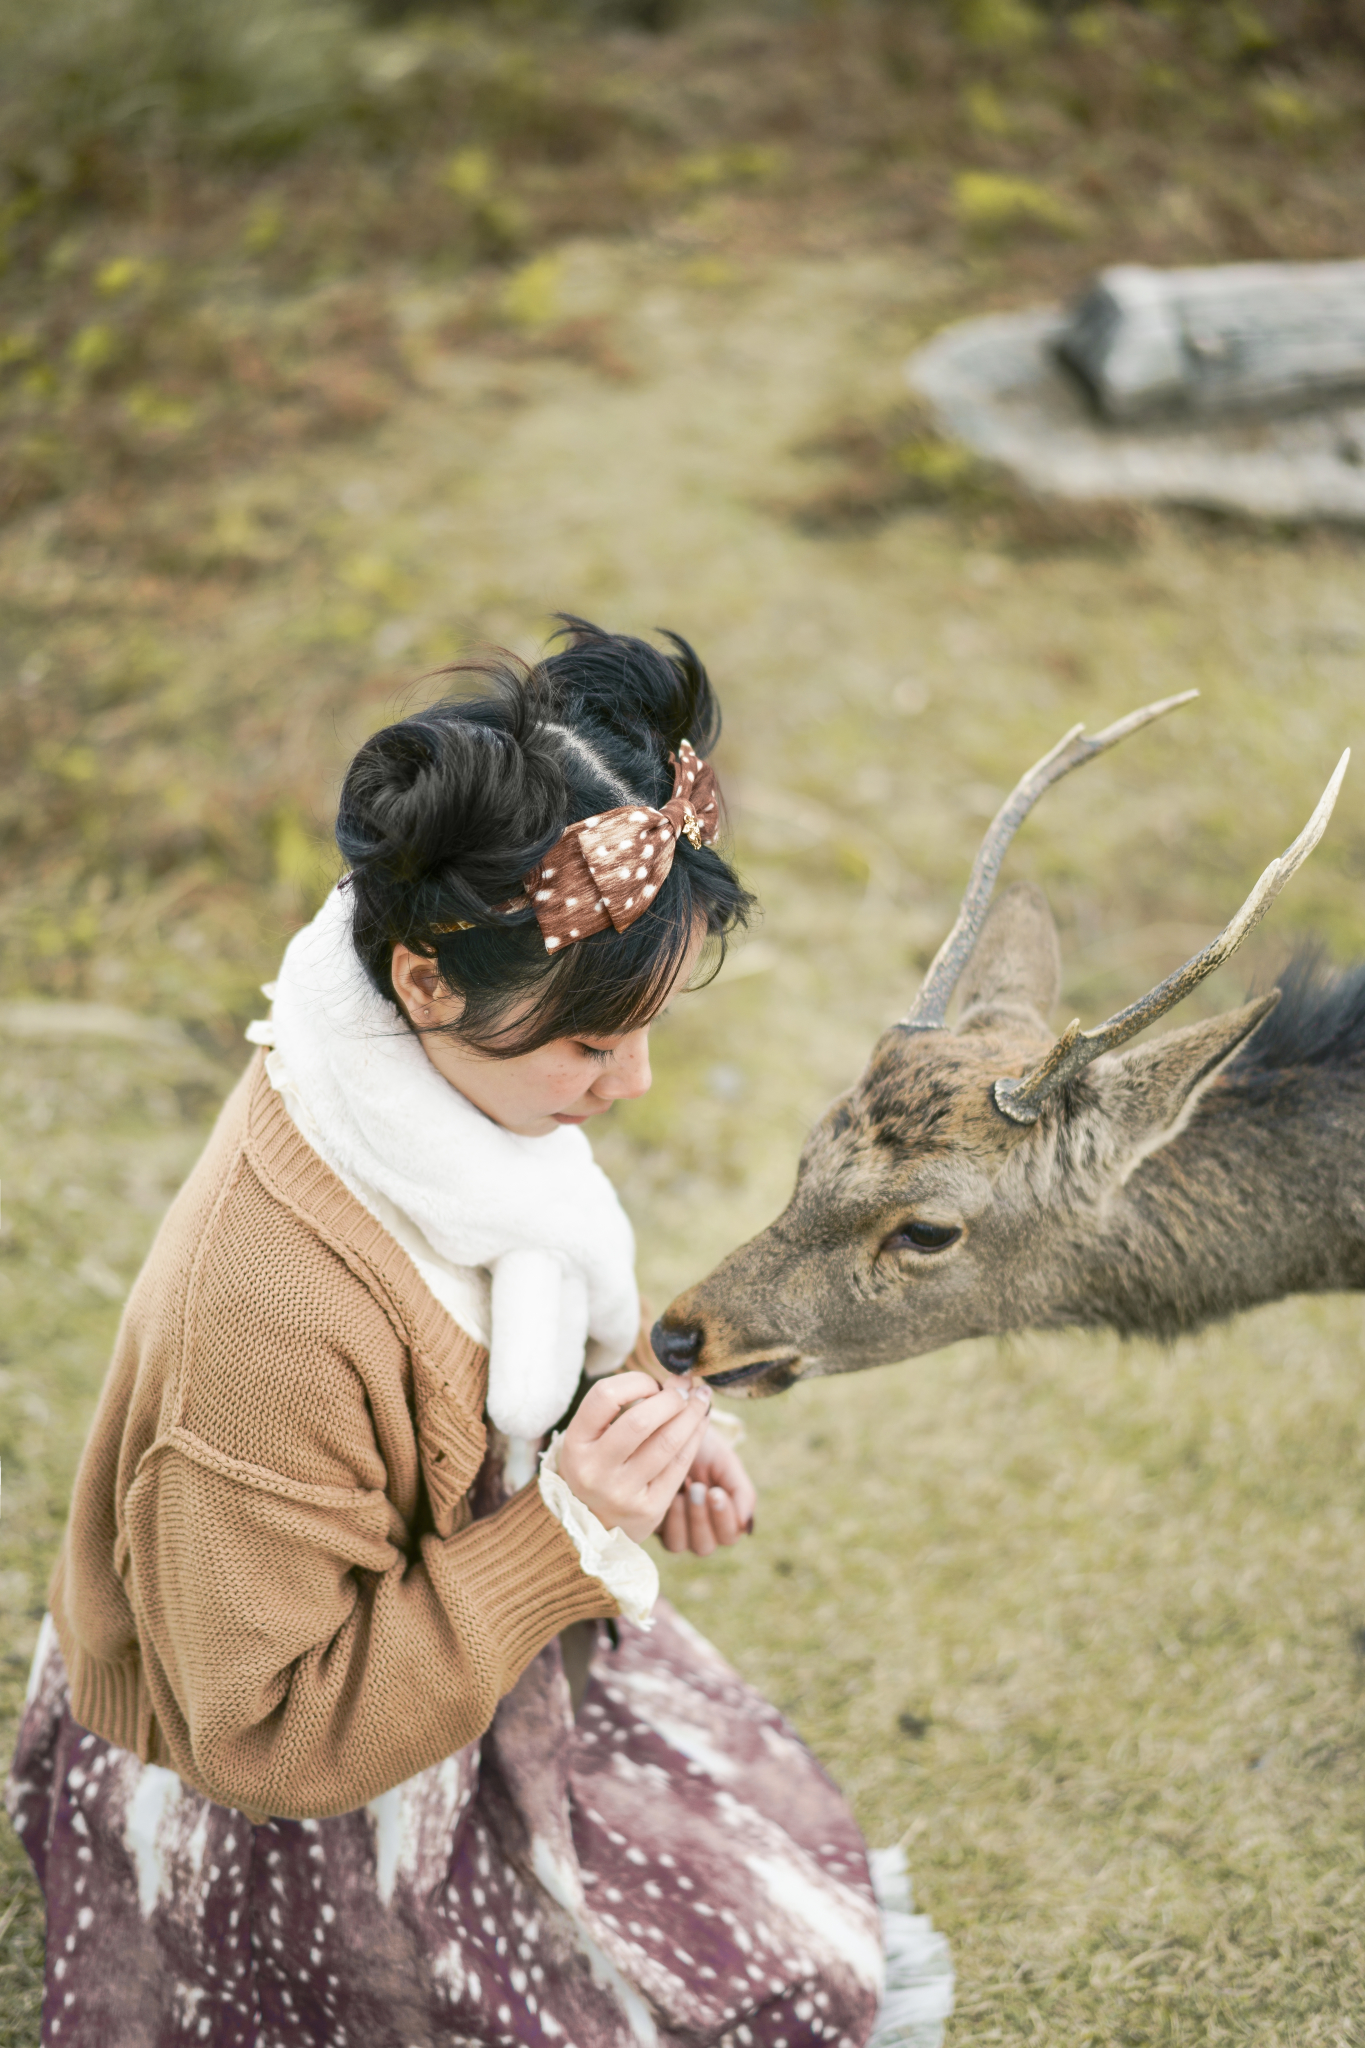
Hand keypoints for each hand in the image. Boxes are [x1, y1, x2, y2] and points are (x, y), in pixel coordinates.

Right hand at [557, 1371, 712, 1542]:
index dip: (636, 1381)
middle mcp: (595, 1469)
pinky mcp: (649, 1509)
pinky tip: (701, 1422)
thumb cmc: (595, 1467)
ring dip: (692, 1413)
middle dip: (672, 1397)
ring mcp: (622, 1492)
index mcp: (575, 1443)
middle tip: (685, 1389)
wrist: (588, 1527)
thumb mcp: (589, 1438)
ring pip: (667, 1442)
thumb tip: (675, 1380)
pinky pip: (679, 1465)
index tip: (652, 1383)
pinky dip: (696, 1437)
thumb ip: (621, 1408)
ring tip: (701, 1398)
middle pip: (641, 1420)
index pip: (604, 1396)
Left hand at [656, 1424, 756, 1555]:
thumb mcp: (727, 1464)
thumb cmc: (703, 1447)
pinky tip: (665, 1491)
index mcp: (722, 1517)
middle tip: (697, 1488)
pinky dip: (664, 1514)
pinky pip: (656, 1533)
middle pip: (704, 1546)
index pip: (729, 1535)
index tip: (716, 1492)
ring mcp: (673, 1529)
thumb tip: (747, 1526)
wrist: (670, 1425)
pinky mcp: (650, 1524)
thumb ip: (742, 1493)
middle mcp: (699, 1529)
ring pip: (680, 1545)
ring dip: (681, 1517)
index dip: (724, 1518)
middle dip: (701, 1517)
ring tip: (682, 1488)